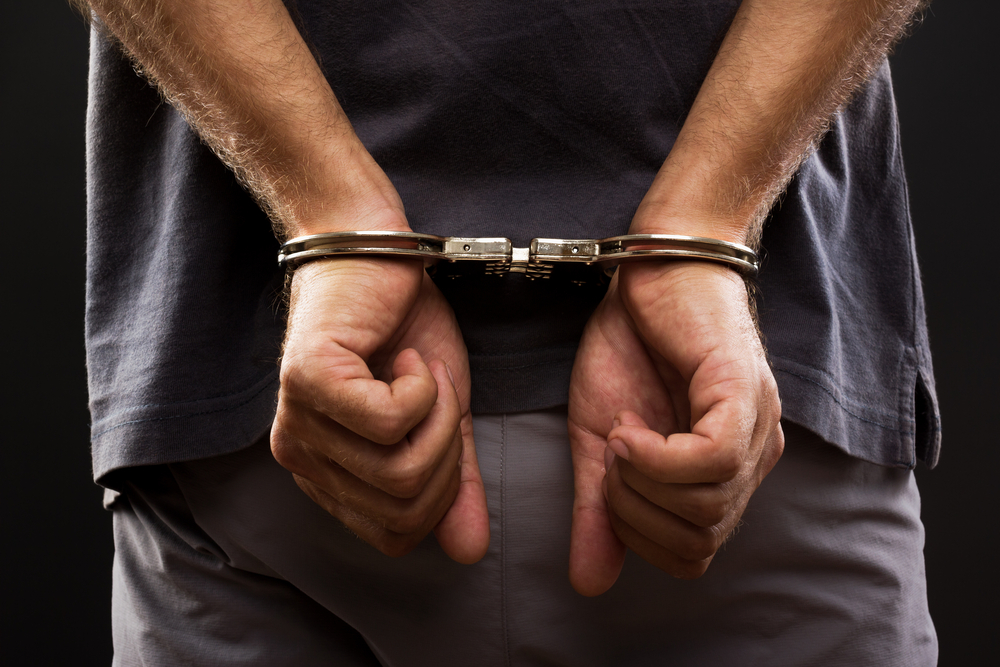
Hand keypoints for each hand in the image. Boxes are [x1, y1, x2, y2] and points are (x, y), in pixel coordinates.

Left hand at [270, 257, 489, 562]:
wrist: (375, 252)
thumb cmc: (403, 329)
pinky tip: (404, 357)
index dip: (442, 493)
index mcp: (328, 475)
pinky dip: (421, 388)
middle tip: (437, 395)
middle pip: (402, 507)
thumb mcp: (444, 417)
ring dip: (437, 415)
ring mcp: (298, 422)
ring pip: (398, 469)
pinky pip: (388, 421)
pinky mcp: (308, 381)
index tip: (444, 427)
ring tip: (419, 372)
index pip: (395, 534)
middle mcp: (301, 459)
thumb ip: (455, 482)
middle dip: (446, 451)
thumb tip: (472, 550)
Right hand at [567, 262, 783, 594]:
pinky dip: (659, 457)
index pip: (694, 553)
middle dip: (636, 513)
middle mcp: (751, 455)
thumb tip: (588, 583)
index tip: (609, 481)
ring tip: (623, 434)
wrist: (645, 271)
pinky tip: (633, 428)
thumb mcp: (599, 441)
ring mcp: (754, 424)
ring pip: (708, 504)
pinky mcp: (743, 391)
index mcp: (722, 471)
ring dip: (643, 480)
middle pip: (702, 538)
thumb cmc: (629, 346)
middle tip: (612, 460)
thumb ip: (598, 511)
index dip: (640, 536)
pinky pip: (711, 461)